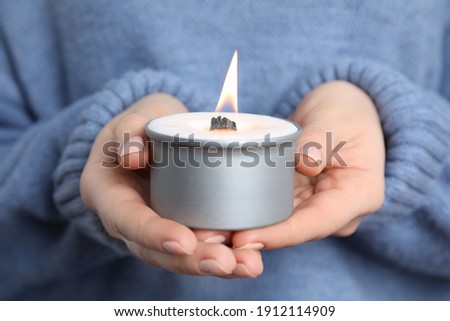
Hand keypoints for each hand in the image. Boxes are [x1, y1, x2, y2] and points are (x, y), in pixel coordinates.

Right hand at [80, 94, 262, 277]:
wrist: (151, 140)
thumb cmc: (140, 128)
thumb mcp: (131, 120)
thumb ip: (128, 131)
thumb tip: (130, 156)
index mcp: (108, 196)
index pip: (128, 222)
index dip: (155, 235)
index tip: (185, 241)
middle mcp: (129, 223)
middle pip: (157, 252)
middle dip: (194, 261)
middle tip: (229, 262)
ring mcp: (155, 229)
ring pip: (181, 257)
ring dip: (216, 265)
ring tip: (250, 265)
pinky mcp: (181, 228)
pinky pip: (199, 246)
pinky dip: (226, 254)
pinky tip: (250, 260)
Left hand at [231, 81, 384, 249]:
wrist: (341, 113)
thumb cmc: (344, 113)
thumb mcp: (336, 118)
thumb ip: (321, 140)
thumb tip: (306, 163)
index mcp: (359, 195)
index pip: (318, 222)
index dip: (281, 234)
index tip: (246, 239)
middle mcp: (338, 210)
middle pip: (294, 230)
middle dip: (255, 238)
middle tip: (215, 241)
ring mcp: (315, 207)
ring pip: (280, 224)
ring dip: (247, 229)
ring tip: (210, 234)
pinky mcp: (297, 200)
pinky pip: (272, 210)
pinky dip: (248, 214)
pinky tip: (220, 217)